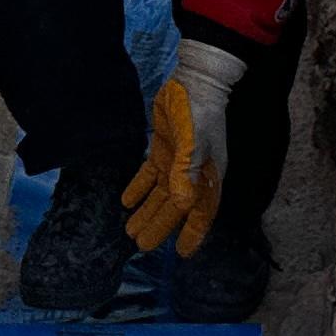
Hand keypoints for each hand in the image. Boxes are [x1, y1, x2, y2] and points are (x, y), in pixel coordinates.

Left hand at [121, 38, 245, 256]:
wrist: (195, 81)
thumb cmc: (200, 113)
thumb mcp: (195, 145)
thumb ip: (186, 175)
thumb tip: (181, 206)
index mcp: (208, 176)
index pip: (200, 213)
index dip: (192, 234)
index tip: (182, 254)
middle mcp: (194, 174)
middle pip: (175, 207)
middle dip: (159, 226)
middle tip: (141, 245)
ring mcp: (177, 162)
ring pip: (160, 194)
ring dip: (147, 211)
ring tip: (131, 230)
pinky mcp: (162, 149)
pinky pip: (149, 175)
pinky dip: (139, 188)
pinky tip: (127, 201)